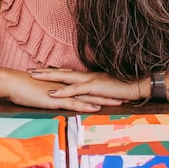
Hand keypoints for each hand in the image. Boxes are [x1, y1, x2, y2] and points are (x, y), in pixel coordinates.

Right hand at [3, 69, 123, 112]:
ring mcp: (62, 93)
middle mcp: (66, 87)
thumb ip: (50, 93)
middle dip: (108, 94)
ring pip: (87, 97)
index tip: (113, 91)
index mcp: (64, 85)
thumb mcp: (41, 91)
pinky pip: (73, 103)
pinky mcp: (55, 99)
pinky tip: (96, 109)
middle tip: (124, 95)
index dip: (100, 89)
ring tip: (118, 102)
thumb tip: (55, 96)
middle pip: (91, 91)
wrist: (12, 82)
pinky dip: (85, 106)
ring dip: (103, 100)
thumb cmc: (23, 87)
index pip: (86, 87)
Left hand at [27, 68, 142, 107]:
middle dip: (45, 71)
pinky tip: (52, 92)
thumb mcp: (107, 90)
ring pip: (65, 77)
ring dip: (48, 76)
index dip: (53, 72)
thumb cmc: (125, 88)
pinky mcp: (94, 87)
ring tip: (33, 76)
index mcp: (89, 76)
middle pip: (62, 72)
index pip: (67, 73)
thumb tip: (87, 97)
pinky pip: (75, 89)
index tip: (40, 71)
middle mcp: (87, 76)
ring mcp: (90, 80)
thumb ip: (96, 92)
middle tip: (29, 70)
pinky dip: (63, 90)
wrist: (139, 84)